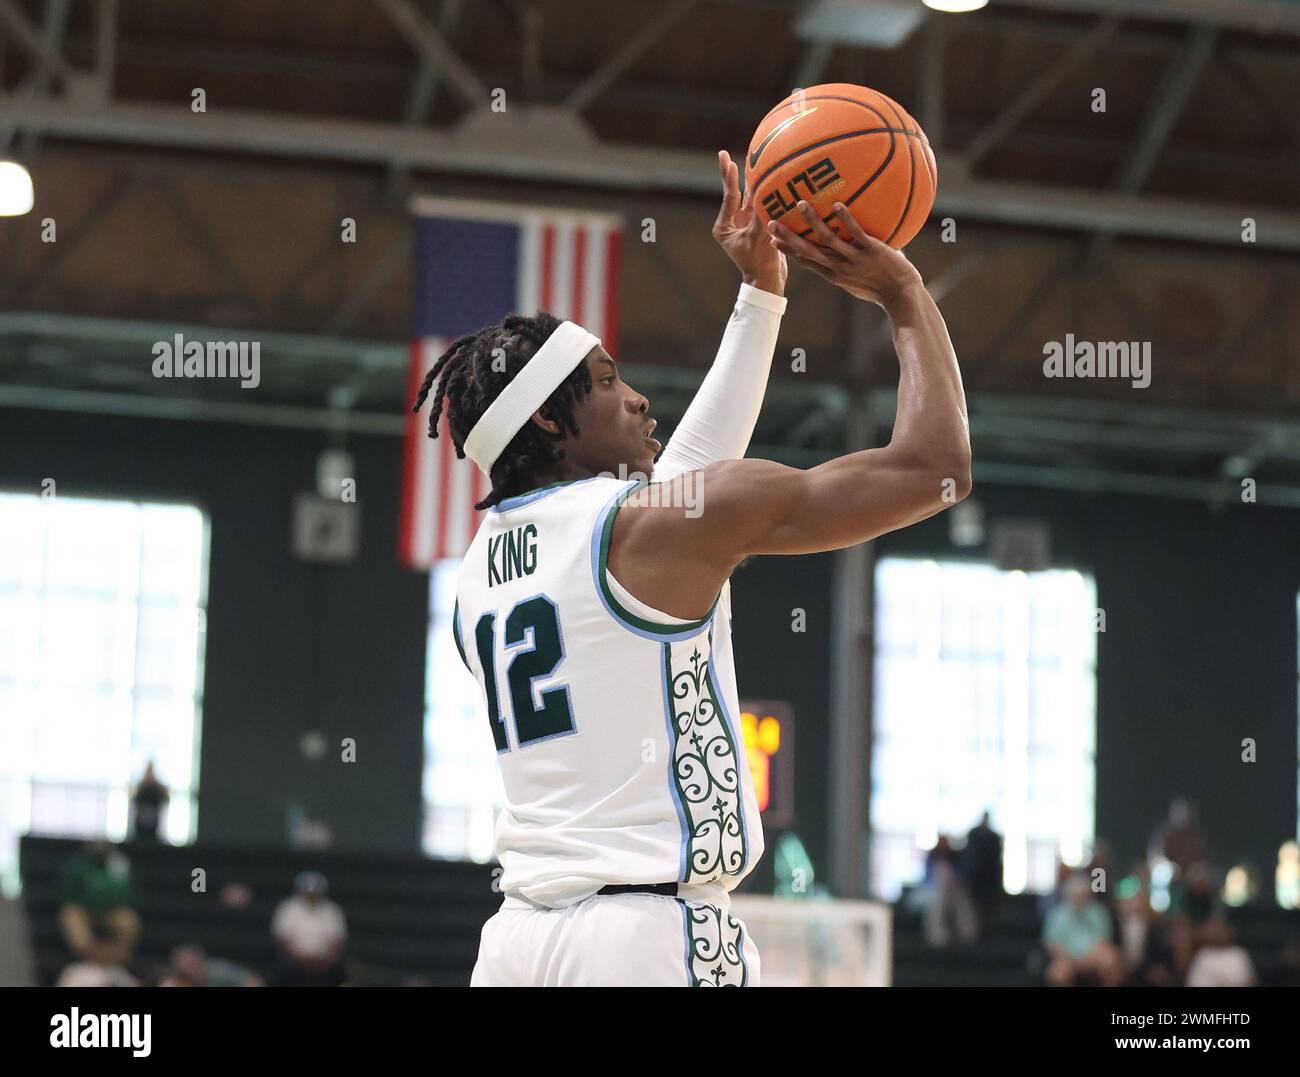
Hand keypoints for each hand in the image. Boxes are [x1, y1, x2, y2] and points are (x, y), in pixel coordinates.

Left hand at [712, 150, 786, 295]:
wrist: (768, 280)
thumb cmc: (760, 263)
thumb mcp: (758, 238)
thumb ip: (761, 215)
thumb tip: (766, 191)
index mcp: (724, 227)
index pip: (728, 198)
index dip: (729, 178)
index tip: (726, 159)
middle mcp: (732, 223)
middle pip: (733, 194)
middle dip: (730, 174)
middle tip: (723, 154)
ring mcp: (744, 223)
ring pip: (747, 197)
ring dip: (750, 180)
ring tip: (749, 160)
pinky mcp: (757, 225)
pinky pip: (760, 204)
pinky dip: (763, 192)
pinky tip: (768, 177)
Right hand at [768, 201, 922, 308]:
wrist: (901, 296)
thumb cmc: (882, 288)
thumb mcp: (857, 282)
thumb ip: (847, 267)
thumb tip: (844, 252)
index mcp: (834, 275)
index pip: (805, 261)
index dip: (788, 251)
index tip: (772, 241)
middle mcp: (839, 267)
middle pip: (807, 251)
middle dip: (788, 238)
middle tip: (771, 224)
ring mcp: (854, 259)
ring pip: (827, 240)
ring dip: (812, 222)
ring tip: (800, 204)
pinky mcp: (870, 251)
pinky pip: (855, 233)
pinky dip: (845, 219)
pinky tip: (836, 205)